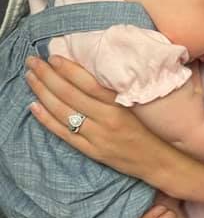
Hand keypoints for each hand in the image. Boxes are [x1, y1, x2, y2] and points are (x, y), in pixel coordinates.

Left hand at [25, 55, 155, 176]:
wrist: (159, 160)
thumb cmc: (150, 129)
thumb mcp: (136, 105)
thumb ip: (114, 92)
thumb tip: (89, 73)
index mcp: (120, 105)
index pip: (89, 83)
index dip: (69, 69)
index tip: (53, 57)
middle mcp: (107, 120)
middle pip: (71, 95)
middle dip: (48, 76)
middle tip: (33, 62)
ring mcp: (97, 137)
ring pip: (64, 112)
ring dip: (43, 93)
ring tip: (30, 78)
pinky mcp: (92, 151)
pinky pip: (65, 134)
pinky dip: (47, 120)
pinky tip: (35, 107)